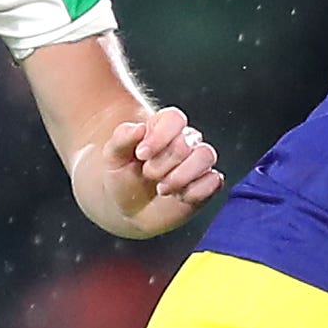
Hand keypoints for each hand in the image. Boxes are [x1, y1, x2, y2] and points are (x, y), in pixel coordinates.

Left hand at [94, 105, 222, 235]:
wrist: (129, 209)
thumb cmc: (123, 177)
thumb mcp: (113, 156)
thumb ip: (122, 138)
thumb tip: (140, 128)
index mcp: (164, 127)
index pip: (175, 118)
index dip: (159, 136)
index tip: (141, 155)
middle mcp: (185, 141)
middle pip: (185, 142)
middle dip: (162, 163)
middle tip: (148, 175)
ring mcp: (198, 163)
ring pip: (206, 156)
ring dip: (181, 176)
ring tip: (162, 188)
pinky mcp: (207, 185)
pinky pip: (214, 181)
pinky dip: (195, 191)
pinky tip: (179, 197)